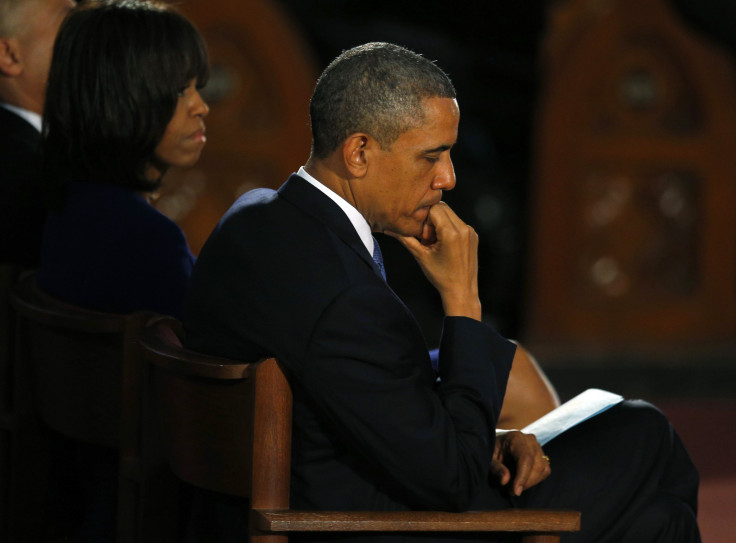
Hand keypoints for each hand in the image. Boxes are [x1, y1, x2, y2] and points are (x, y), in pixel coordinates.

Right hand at [389, 202, 480, 319]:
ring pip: (450, 214)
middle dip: (432, 219)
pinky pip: (457, 222)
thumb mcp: (420, 256)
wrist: (461, 290)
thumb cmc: (440, 276)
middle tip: (428, 238)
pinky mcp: (473, 235)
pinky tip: (444, 245)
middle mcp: (464, 228)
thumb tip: (388, 228)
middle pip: (443, 207)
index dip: (425, 219)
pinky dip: (448, 228)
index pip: (434, 208)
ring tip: (435, 243)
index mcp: (451, 233)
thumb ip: (405, 238)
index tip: (423, 236)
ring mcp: (470, 231)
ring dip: (439, 223)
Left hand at [491, 431, 550, 495]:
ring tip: (514, 487)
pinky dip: (536, 479)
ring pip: (543, 469)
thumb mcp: (488, 459)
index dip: (523, 477)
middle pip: (537, 465)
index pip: (526, 458)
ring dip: (531, 482)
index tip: (515, 491)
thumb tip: (505, 480)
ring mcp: (537, 446)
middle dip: (526, 482)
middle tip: (510, 492)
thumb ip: (496, 468)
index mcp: (515, 438)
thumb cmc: (490, 450)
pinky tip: (522, 482)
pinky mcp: (540, 454)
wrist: (494, 443)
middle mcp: (529, 440)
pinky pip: (545, 470)